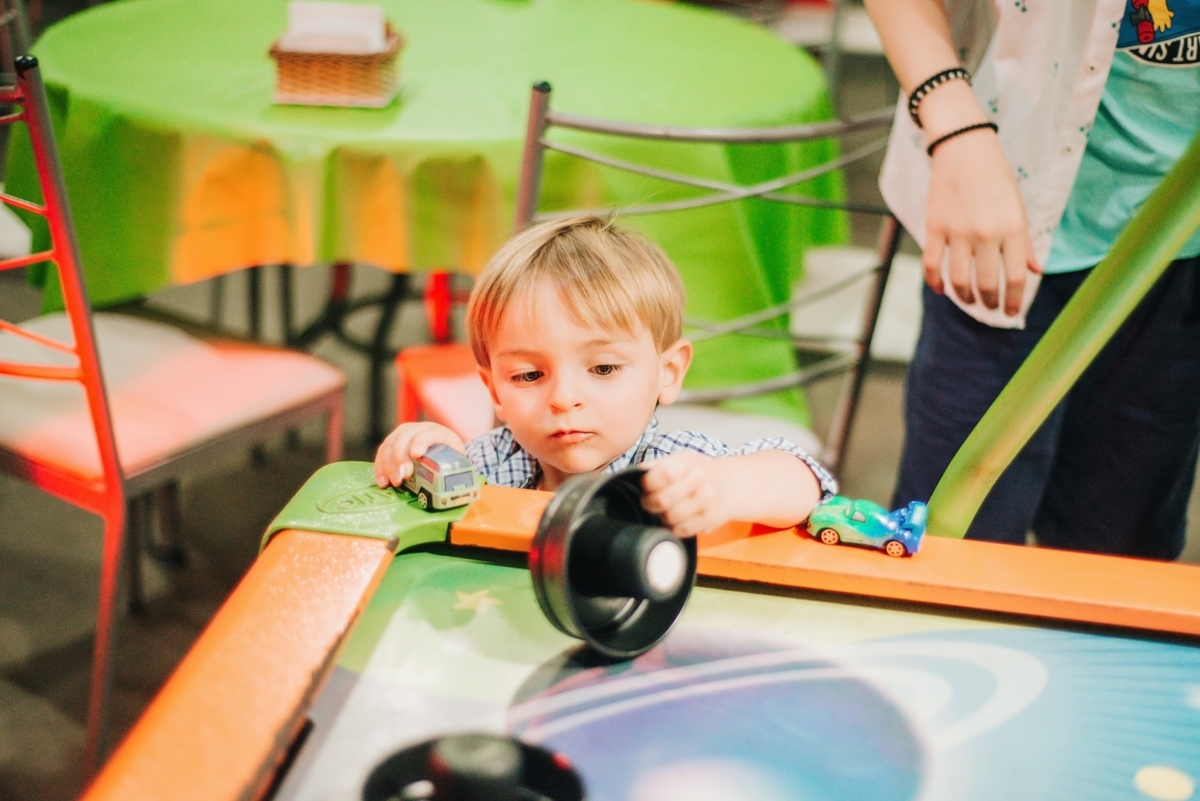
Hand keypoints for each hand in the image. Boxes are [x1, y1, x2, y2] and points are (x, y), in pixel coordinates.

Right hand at [374, 422, 465, 487]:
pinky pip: (382, 452)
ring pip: (390, 444)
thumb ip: (454, 470)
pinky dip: (380, 467)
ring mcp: (403, 434)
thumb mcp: (456, 462)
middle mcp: (418, 429)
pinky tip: (383, 482)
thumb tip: (452, 487)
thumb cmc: (450, 458)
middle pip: (404, 439)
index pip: (428, 434)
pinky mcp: (392, 442)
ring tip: (394, 482)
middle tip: (403, 477)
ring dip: (389, 465)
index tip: (416, 455)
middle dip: (401, 458)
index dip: (420, 443)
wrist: (441, 450)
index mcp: (438, 432)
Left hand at [640, 451, 732, 537]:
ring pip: (670, 517)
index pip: (662, 475)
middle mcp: (699, 480)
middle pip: (663, 500)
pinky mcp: (709, 519)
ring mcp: (706, 501)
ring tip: (663, 511)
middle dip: (649, 503)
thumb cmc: (698, 471)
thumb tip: (636, 472)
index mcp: (687, 463)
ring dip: (661, 517)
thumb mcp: (681, 459)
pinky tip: (674, 520)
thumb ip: (658, 465)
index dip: (647, 484)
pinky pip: (682, 530)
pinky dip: (673, 528)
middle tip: (649, 502)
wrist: (731, 484)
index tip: (646, 486)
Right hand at [923, 128, 1041, 314]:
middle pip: (987, 283)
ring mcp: (958, 231)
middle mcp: (986, 233)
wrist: (965, 149)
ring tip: (970, 300)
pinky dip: (936, 282)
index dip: (1013, 301)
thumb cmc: (996, 179)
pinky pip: (932, 264)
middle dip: (989, 303)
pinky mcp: (935, 227)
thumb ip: (1025, 243)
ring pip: (959, 279)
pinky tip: (942, 290)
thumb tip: (1035, 271)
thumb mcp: (1018, 208)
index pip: (1015, 277)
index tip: (1010, 314)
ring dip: (965, 297)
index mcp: (1012, 228)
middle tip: (989, 307)